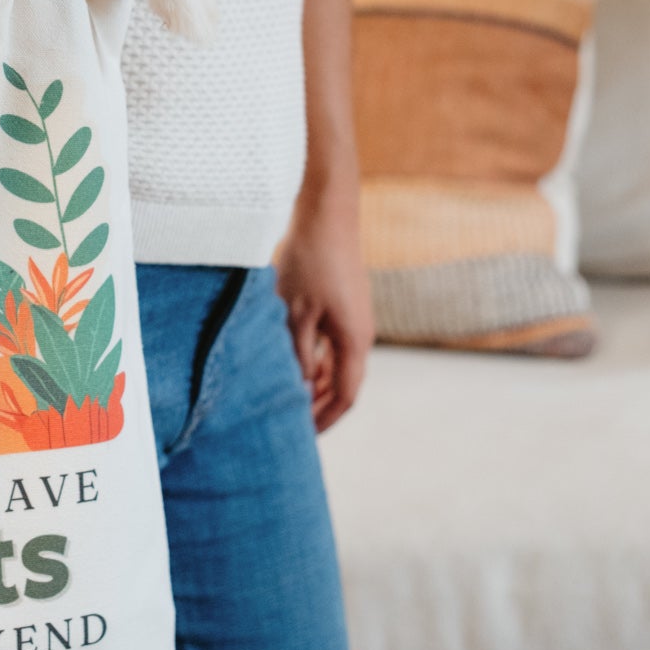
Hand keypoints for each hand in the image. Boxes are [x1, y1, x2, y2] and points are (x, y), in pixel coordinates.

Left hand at [272, 187, 373, 433]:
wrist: (327, 212)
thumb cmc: (310, 260)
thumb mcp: (295, 312)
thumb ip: (295, 354)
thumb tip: (294, 389)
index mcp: (354, 340)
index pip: (345, 396)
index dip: (324, 419)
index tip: (302, 437)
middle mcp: (361, 333)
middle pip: (343, 384)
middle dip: (319, 406)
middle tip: (291, 424)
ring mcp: (355, 318)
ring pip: (337, 364)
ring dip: (315, 382)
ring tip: (288, 398)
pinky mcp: (345, 304)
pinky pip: (334, 344)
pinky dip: (315, 359)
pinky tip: (294, 362)